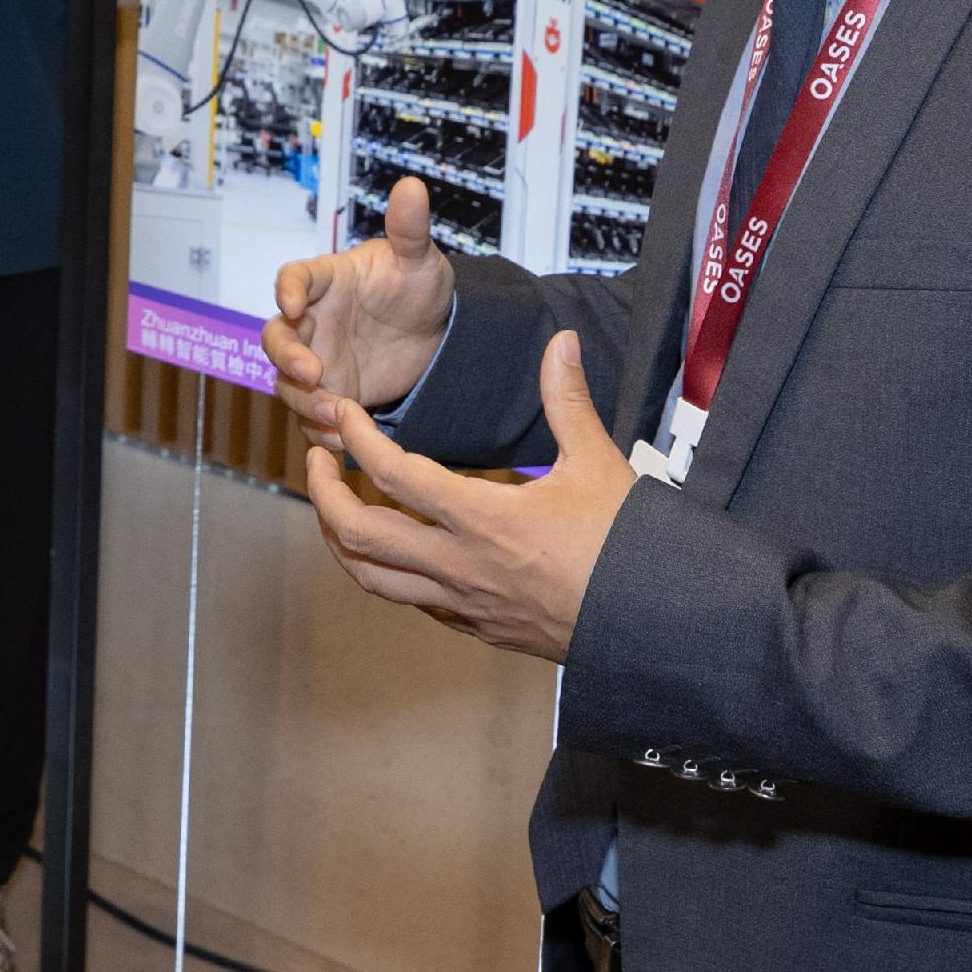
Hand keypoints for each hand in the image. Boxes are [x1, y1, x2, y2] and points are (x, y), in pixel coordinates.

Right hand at [262, 175, 456, 438]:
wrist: (433, 335)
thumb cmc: (416, 287)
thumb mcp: (419, 259)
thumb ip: (409, 229)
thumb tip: (412, 186)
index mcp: (326, 282)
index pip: (294, 277)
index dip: (286, 289)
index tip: (292, 303)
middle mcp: (312, 322)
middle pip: (275, 337)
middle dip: (287, 356)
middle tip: (314, 374)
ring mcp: (316, 360)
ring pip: (287, 383)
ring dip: (306, 401)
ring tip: (342, 414)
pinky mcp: (329, 394)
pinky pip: (310, 417)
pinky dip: (322, 430)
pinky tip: (345, 439)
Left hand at [302, 330, 637, 664]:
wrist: (655, 628)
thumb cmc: (630, 550)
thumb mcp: (599, 465)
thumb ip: (568, 401)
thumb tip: (560, 343)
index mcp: (486, 521)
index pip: (393, 474)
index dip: (356, 438)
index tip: (342, 415)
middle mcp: (462, 567)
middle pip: (358, 535)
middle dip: (323, 493)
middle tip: (316, 459)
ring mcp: (464, 604)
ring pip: (371, 579)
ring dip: (341, 539)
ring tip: (334, 505)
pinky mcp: (475, 628)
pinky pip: (408, 601)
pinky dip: (383, 570)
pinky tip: (390, 546)